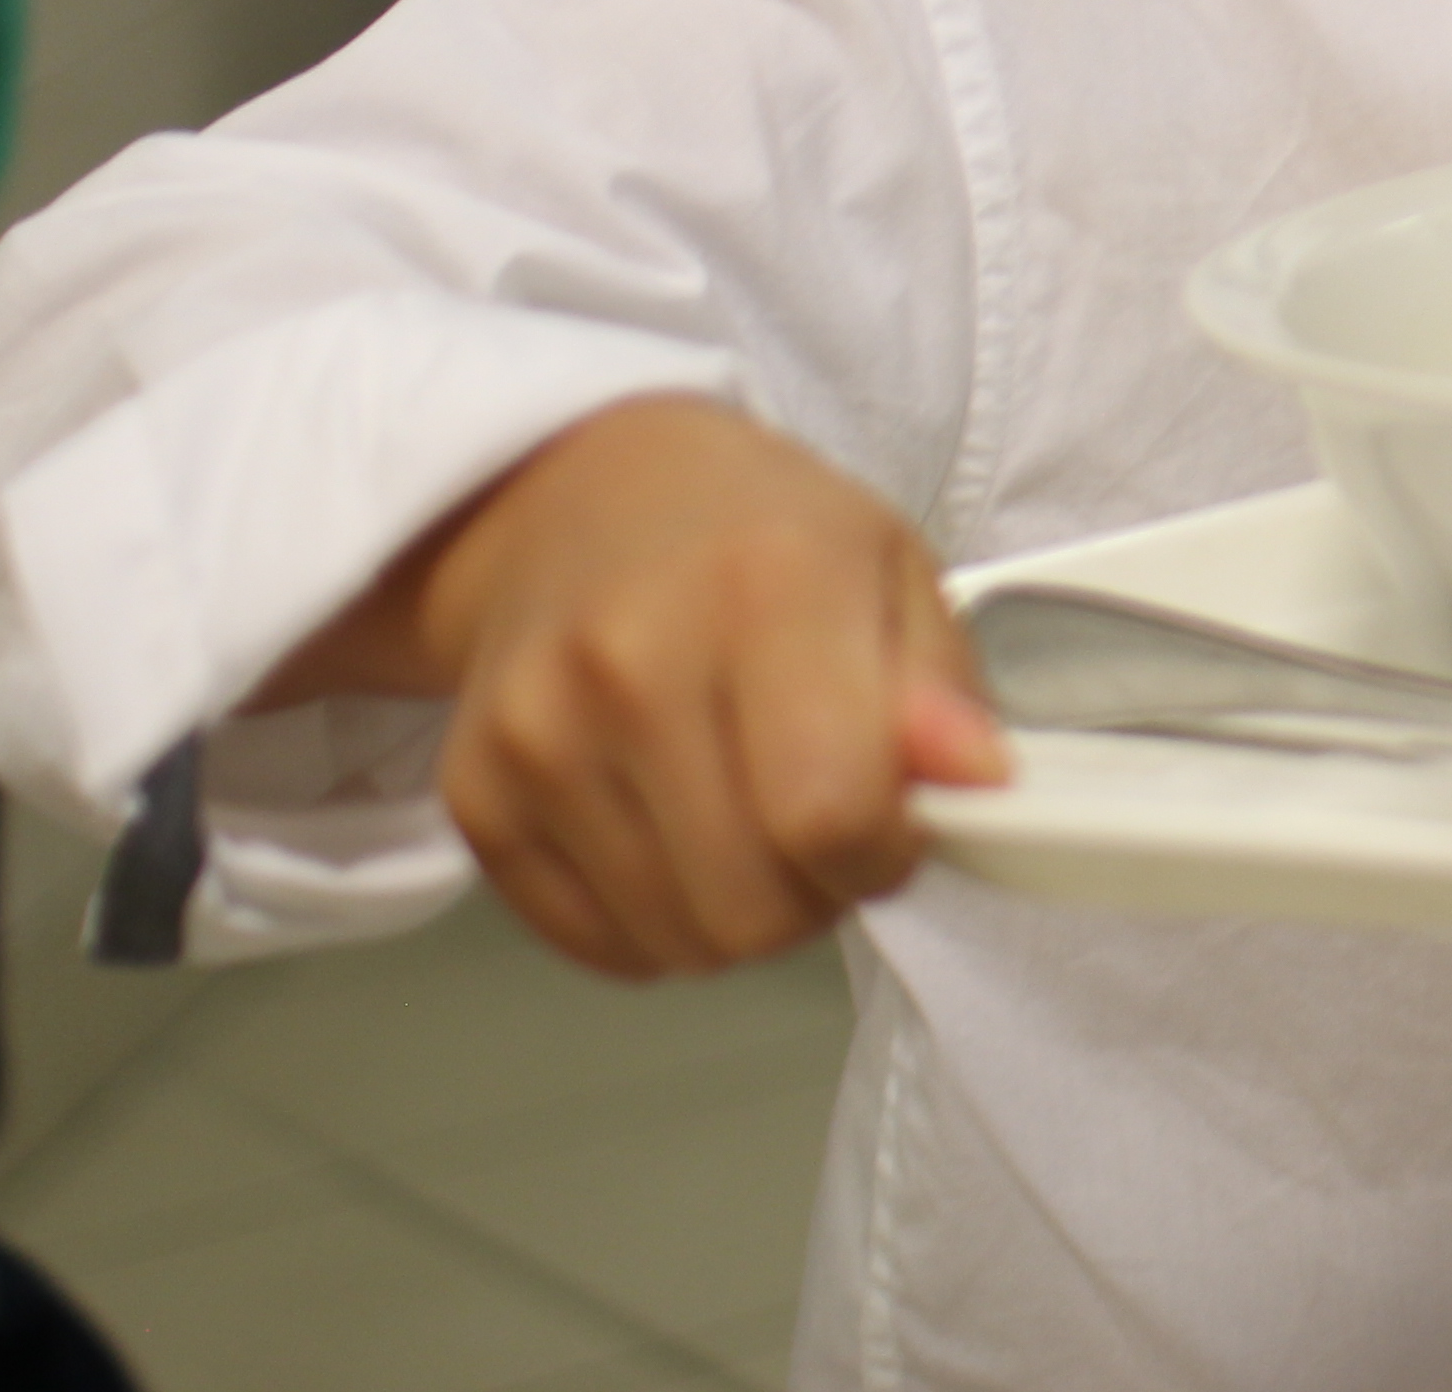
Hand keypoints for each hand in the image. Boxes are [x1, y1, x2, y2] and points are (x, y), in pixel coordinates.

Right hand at [351, 398, 1006, 979]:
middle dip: (817, 892)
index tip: (893, 818)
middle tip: (820, 819)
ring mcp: (538, 734)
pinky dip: (658, 920)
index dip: (884, 850)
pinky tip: (675, 830)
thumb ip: (943, 690)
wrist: (582, 503)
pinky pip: (601, 948)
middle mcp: (630, 660)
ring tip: (748, 814)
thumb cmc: (761, 540)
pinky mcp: (476, 796)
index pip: (831, 810)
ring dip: (741, 911)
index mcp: (761, 585)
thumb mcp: (892, 570)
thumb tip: (976, 783)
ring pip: (681, 942)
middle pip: (752, 905)